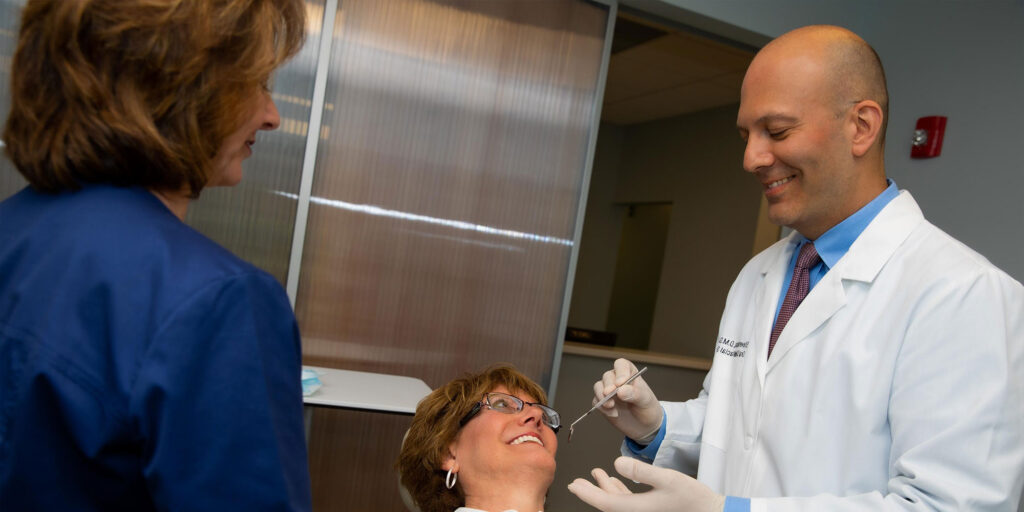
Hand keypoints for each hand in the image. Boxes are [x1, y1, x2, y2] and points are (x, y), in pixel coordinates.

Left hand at [568, 456, 725, 511]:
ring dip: (605, 488)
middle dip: (591, 492)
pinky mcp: (649, 509)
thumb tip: (616, 464)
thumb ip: (641, 471)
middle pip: (607, 504)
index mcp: (638, 509)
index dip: (588, 493)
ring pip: (616, 502)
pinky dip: (618, 490)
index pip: (606, 503)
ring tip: (595, 474)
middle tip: (576, 483)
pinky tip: (615, 480)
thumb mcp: (668, 479)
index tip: (574, 485)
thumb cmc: (692, 498)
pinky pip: (627, 501)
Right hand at [594, 358, 662, 441]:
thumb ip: (635, 394)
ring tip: (611, 406)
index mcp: (629, 373)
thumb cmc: (647, 409)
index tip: (621, 383)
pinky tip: (613, 414)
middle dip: (608, 386)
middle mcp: (616, 379)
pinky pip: (596, 401)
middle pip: (607, 376)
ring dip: (602, 396)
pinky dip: (602, 408)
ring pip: (598, 387)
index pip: (621, 365)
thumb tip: (620, 390)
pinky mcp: (602, 402)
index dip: (620, 372)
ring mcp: (608, 391)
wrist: (643, 426)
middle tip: (610, 394)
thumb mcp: (646, 400)